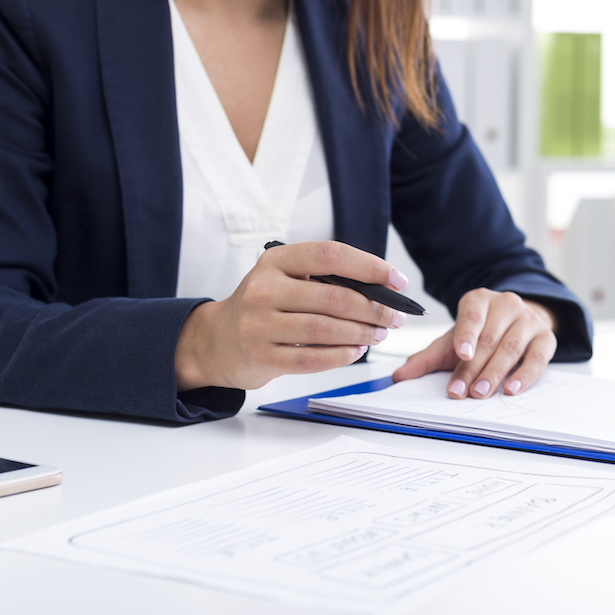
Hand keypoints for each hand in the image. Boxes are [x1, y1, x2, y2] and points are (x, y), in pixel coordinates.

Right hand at [174, 241, 407, 390]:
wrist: (217, 340)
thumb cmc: (264, 306)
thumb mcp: (284, 279)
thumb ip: (323, 278)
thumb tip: (380, 288)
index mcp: (275, 261)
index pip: (330, 255)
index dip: (370, 266)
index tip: (397, 280)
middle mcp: (264, 290)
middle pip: (334, 297)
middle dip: (374, 309)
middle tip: (394, 318)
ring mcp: (259, 325)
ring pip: (326, 330)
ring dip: (362, 334)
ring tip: (378, 335)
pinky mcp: (261, 357)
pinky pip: (312, 359)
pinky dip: (341, 356)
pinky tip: (356, 351)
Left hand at [391, 289, 556, 397]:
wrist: (516, 323)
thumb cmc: (481, 334)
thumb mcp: (452, 342)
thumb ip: (426, 358)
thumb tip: (400, 377)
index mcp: (479, 299)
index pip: (472, 316)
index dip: (466, 335)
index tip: (461, 354)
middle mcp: (507, 304)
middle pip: (490, 338)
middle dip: (474, 367)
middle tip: (462, 391)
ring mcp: (529, 319)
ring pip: (512, 347)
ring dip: (495, 373)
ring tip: (481, 392)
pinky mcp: (546, 337)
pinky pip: (537, 358)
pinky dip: (525, 375)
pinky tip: (511, 388)